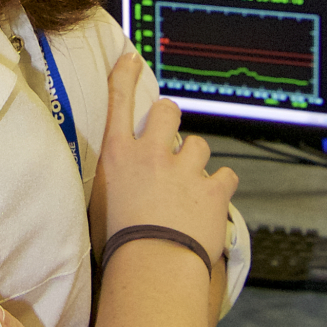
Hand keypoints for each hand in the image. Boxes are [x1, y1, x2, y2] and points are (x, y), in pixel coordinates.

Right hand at [94, 51, 237, 268]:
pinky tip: (211, 205)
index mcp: (118, 156)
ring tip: (189, 189)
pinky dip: (220, 188)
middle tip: (170, 142)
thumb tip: (122, 178)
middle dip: (170, 119)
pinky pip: (226, 176)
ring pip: (198, 144)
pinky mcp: (213, 189)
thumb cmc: (119, 245)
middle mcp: (151, 154)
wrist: (151, 268)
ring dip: (196, 162)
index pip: (118, 102)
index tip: (131, 58)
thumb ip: (115, 181)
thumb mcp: (100, 205)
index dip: (125, 75)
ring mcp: (185, 169)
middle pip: (167, 110)